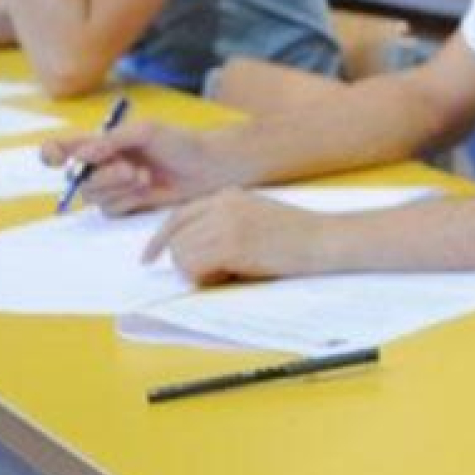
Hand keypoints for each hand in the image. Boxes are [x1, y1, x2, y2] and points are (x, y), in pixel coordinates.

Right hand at [41, 122, 237, 215]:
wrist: (207, 167)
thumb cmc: (179, 142)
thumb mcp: (146, 131)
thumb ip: (111, 141)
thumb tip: (81, 155)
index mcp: (100, 142)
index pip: (62, 149)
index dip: (52, 154)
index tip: (57, 157)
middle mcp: (102, 165)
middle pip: (77, 178)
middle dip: (103, 175)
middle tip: (130, 168)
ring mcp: (113, 187)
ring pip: (92, 196)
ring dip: (116, 187)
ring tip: (144, 176)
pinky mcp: (127, 205)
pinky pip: (110, 210)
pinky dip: (126, 200)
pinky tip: (147, 188)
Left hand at [142, 188, 332, 284]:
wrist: (325, 239)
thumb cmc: (297, 236)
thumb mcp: (255, 217)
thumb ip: (223, 224)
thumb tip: (191, 251)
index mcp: (227, 196)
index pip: (177, 216)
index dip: (159, 240)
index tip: (149, 258)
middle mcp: (222, 204)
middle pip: (175, 238)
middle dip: (186, 263)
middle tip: (217, 274)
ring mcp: (226, 223)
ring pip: (181, 254)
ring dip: (197, 273)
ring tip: (228, 274)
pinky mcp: (233, 244)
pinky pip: (195, 266)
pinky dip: (206, 278)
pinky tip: (232, 276)